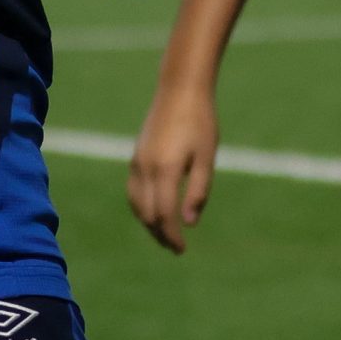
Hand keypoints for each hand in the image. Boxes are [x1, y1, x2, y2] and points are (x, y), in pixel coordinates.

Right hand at [126, 83, 219, 252]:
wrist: (180, 90)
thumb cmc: (200, 122)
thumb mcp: (206, 158)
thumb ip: (198, 191)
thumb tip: (189, 223)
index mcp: (166, 169)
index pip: (164, 214)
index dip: (172, 236)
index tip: (182, 249)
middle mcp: (146, 168)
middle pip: (147, 213)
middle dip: (159, 234)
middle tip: (176, 248)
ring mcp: (138, 161)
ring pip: (136, 204)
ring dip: (148, 223)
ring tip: (164, 235)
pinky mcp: (136, 156)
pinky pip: (133, 190)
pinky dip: (141, 207)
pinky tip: (154, 211)